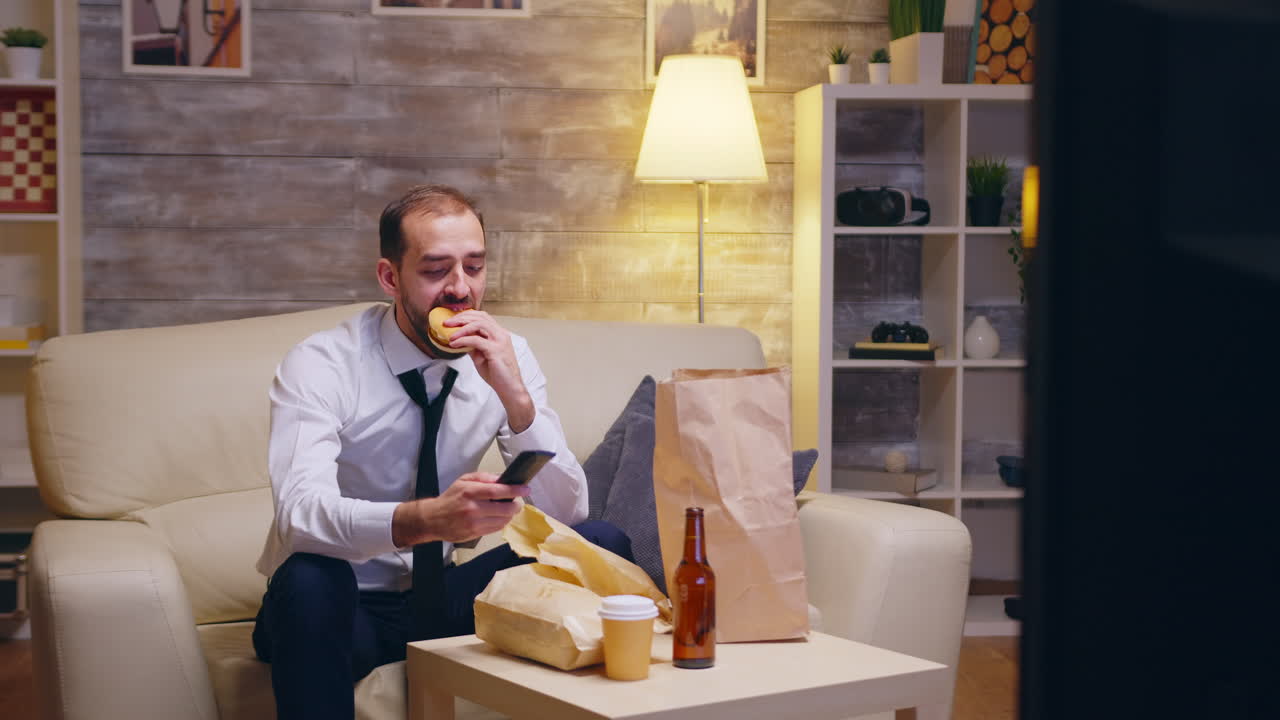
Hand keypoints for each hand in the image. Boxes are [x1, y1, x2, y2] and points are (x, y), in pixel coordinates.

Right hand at [391, 472, 530, 546]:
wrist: (433, 519)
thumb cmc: (450, 498)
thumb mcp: (463, 480)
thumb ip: (484, 478)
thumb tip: (502, 479)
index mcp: (469, 492)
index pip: (497, 491)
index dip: (515, 490)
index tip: (525, 489)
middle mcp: (472, 508)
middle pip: (504, 508)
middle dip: (515, 505)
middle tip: (517, 502)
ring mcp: (474, 523)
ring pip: (502, 520)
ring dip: (509, 515)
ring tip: (507, 509)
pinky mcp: (475, 534)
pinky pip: (496, 529)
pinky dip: (501, 522)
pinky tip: (499, 517)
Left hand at [444, 311, 534, 430]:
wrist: (510, 388)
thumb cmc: (498, 374)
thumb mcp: (482, 356)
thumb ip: (473, 346)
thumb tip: (459, 340)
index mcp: (499, 334)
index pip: (482, 317)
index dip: (466, 315)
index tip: (453, 320)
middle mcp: (501, 334)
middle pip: (480, 317)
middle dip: (461, 318)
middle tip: (446, 323)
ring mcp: (500, 341)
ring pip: (479, 324)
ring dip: (461, 327)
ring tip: (450, 334)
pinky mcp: (496, 350)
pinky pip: (476, 340)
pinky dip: (463, 340)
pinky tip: (454, 344)